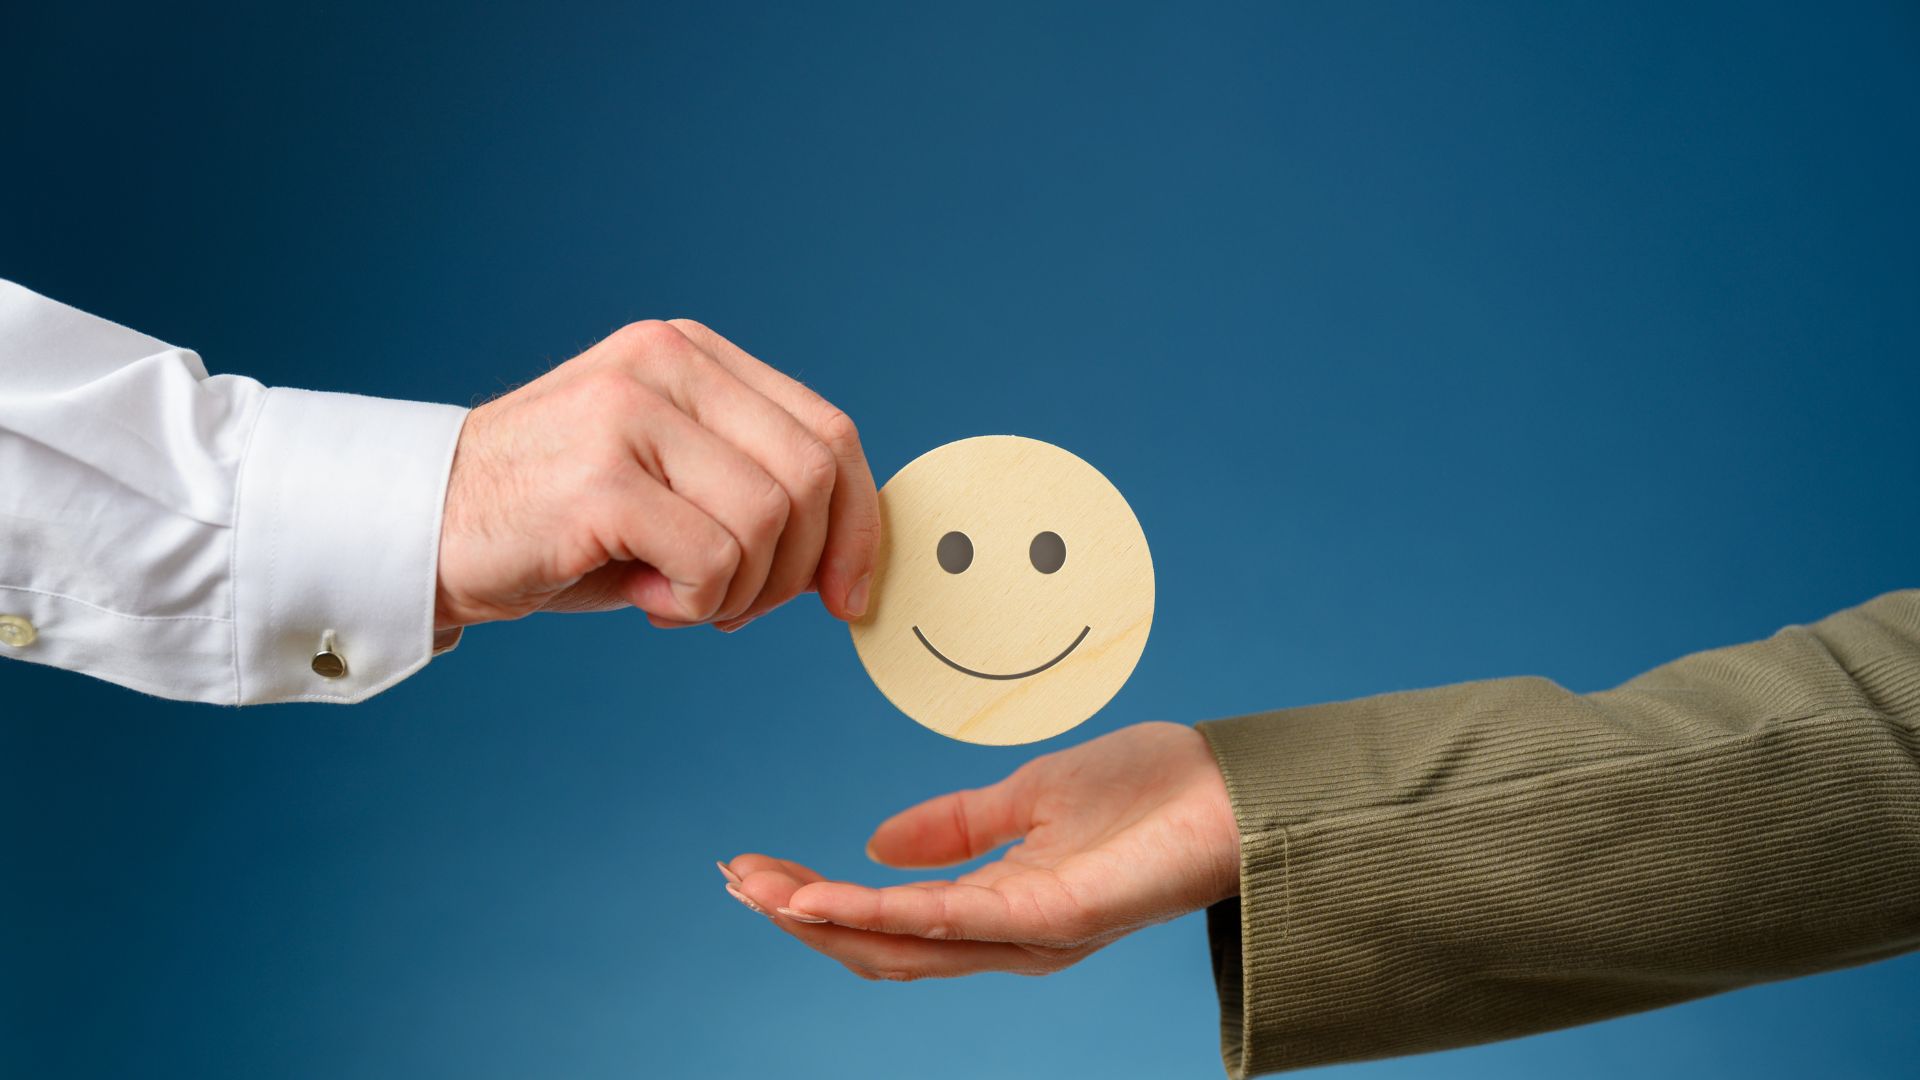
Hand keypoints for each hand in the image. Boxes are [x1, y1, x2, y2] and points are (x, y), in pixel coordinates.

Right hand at [434, 319, 878, 630]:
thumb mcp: (669, 482)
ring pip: (770, 519)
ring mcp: (631, 412)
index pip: (828, 431)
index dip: (859, 523)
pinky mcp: (602, 476)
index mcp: (692, 355)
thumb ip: (752, 487)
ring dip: (741, 590)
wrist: (423, 529)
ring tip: (678, 597)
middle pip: (813, 475)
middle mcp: (666, 362)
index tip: (848, 594)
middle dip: (798, 567)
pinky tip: (647, 598)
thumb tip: (852, 556)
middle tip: (738, 607)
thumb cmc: (557, 522)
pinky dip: (698, 601)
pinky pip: (714, 559)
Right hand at [720, 722, 1240, 979]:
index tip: (756, 868)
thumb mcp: (1030, 796)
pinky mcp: (1056, 917)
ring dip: (822, 917)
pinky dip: (879, 910)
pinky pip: (950, 920)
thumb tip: (874, 845)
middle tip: (735, 878)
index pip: (889, 918)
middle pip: (881, 944)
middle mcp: (1009, 936)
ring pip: (902, 943)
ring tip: (760, 887)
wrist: (1238, 788)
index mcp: (1002, 906)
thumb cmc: (1154, 794)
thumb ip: (956, 826)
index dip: (817, 900)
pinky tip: (824, 894)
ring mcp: (1031, 933)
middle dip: (800, 916)